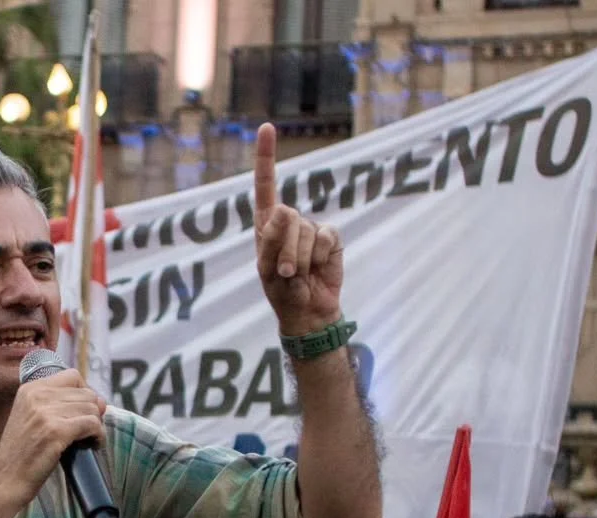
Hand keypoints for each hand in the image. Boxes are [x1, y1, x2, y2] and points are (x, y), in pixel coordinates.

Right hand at [0, 369, 105, 505]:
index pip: (72, 376)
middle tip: (88, 431)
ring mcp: (46, 413)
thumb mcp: (30, 417)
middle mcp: (37, 396)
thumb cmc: (22, 454)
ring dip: (97, 426)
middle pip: (87, 393)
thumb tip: (100, 401)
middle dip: (93, 412)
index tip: (83, 411)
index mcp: (30, 389)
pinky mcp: (56, 432)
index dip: (84, 393)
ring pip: (92, 408)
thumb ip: (56, 403)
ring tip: (88, 439)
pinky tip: (92, 446)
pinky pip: (93, 425)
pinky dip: (98, 436)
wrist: (5, 479)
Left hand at [254, 123, 343, 336]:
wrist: (308, 311)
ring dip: (301, 257)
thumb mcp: (268, 270)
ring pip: (304, 230)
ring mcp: (310, 227)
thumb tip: (284, 210)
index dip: (267, 157)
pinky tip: (319, 268)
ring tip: (299, 274)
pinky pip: (325, 238)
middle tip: (286, 273)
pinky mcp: (330, 237)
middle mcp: (288, 221)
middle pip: (286, 217)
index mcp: (267, 225)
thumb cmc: (282, 292)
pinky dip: (320, 256)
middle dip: (285, 248)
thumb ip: (272, 241)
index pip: (265, 185)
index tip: (267, 127)